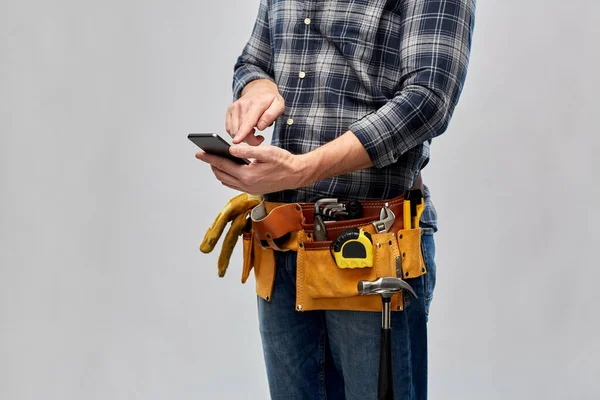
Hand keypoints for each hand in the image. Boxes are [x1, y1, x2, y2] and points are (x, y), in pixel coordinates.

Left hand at [195, 145, 311, 194]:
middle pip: (221, 175)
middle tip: (205, 155)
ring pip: (226, 180)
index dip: (209, 158)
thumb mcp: (266, 152)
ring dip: (219, 170)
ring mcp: (249, 189)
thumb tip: (230, 149)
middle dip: (212, 164)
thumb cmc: (284, 162)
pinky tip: (229, 167)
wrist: (296, 175)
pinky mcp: (253, 189)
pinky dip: (228, 175)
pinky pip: (234, 184)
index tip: (199, 153)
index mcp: (248, 175)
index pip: (222, 165)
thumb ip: (247, 151)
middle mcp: (246, 185)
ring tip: (215, 160)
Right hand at [226, 79, 284, 145]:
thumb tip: (260, 126)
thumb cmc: (269, 99)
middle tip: (259, 137)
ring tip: (253, 130)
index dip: (242, 133)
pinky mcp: (229, 111)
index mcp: (256, 104)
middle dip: (250, 139)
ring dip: (243, 137)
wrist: (259, 89)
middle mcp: (242, 105)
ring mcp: (234, 107)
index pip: (248, 121)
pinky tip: (246, 128)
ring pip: (234, 131)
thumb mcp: (279, 106)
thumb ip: (271, 116)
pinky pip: (229, 129)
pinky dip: (237, 133)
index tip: (237, 141)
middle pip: (240, 130)